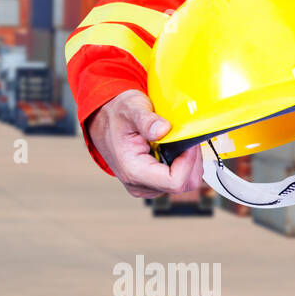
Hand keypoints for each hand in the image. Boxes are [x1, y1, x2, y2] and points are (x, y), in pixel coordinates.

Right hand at [88, 89, 203, 198]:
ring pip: (184, 183)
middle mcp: (139, 185)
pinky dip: (183, 164)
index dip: (189, 161)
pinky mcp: (152, 183)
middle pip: (183, 185)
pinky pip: (178, 180)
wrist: (103, 121)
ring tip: (178, 141)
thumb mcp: (131, 108)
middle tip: (187, 137)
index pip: (175, 181)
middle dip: (192, 161)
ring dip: (189, 162)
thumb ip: (146, 120)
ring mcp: (146, 186)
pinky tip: (174, 148)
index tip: (189, 141)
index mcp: (133, 171)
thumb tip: (163, 130)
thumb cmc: (116, 115)